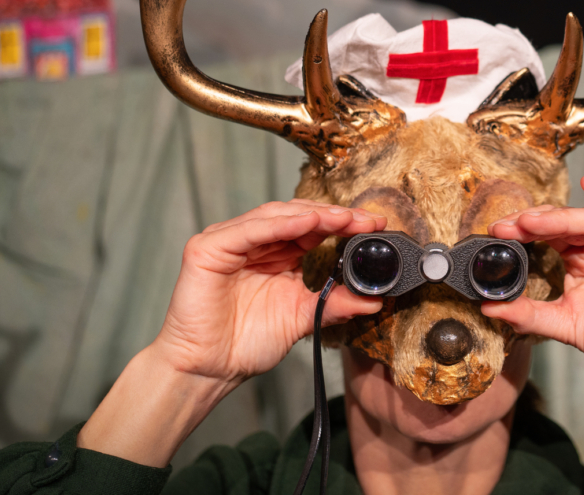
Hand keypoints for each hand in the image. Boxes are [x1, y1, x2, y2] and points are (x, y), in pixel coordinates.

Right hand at [155, 199, 385, 382]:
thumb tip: (374, 300)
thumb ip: (335, 304)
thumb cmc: (245, 344)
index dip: (342, 223)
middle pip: (297, 216)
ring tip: (343, 218)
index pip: (312, 228)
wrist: (209, 369)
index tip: (375, 225)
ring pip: (275, 216)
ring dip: (313, 215)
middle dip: (334, 216)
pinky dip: (280, 224)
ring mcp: (229, 241)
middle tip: (366, 219)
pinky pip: (249, 230)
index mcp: (274, 253)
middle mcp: (252, 242)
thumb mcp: (301, 318)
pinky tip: (307, 223)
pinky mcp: (208, 248)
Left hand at [482, 176, 583, 441]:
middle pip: (567, 221)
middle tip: (508, 226)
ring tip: (533, 222)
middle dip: (535, 222)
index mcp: (581, 259)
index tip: (495, 233)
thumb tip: (488, 306)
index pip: (548, 234)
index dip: (523, 231)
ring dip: (562, 216)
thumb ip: (529, 313)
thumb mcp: (566, 324)